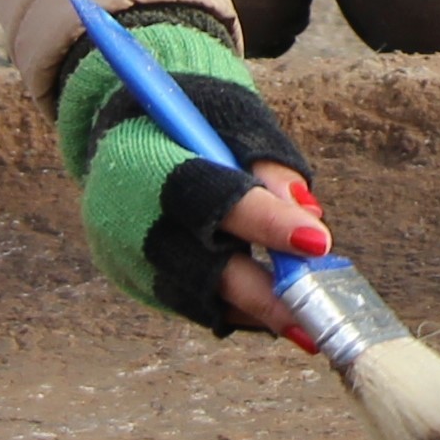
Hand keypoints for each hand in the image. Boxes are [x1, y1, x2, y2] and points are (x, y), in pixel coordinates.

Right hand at [55, 7, 334, 330]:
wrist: (120, 124)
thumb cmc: (190, 114)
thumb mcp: (230, 114)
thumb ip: (267, 161)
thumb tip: (309, 216)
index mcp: (144, 161)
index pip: (211, 198)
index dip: (267, 223)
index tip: (319, 242)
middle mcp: (127, 218)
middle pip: (202, 267)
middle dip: (265, 295)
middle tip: (316, 316)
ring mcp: (127, 258)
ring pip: (200, 297)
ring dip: (256, 313)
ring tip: (308, 325)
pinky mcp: (135, 282)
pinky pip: (193, 304)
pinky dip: (237, 309)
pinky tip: (275, 314)